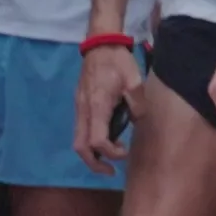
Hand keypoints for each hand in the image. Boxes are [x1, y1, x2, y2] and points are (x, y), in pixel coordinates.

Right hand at [75, 42, 140, 171]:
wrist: (100, 44)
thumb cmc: (118, 62)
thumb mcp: (135, 82)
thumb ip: (137, 105)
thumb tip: (137, 121)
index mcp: (97, 106)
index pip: (97, 141)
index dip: (111, 153)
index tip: (126, 151)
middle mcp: (83, 110)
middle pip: (80, 147)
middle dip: (94, 164)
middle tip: (111, 171)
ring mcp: (79, 107)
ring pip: (78, 140)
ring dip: (92, 154)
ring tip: (112, 156)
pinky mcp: (80, 104)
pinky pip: (81, 130)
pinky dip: (91, 141)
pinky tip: (108, 138)